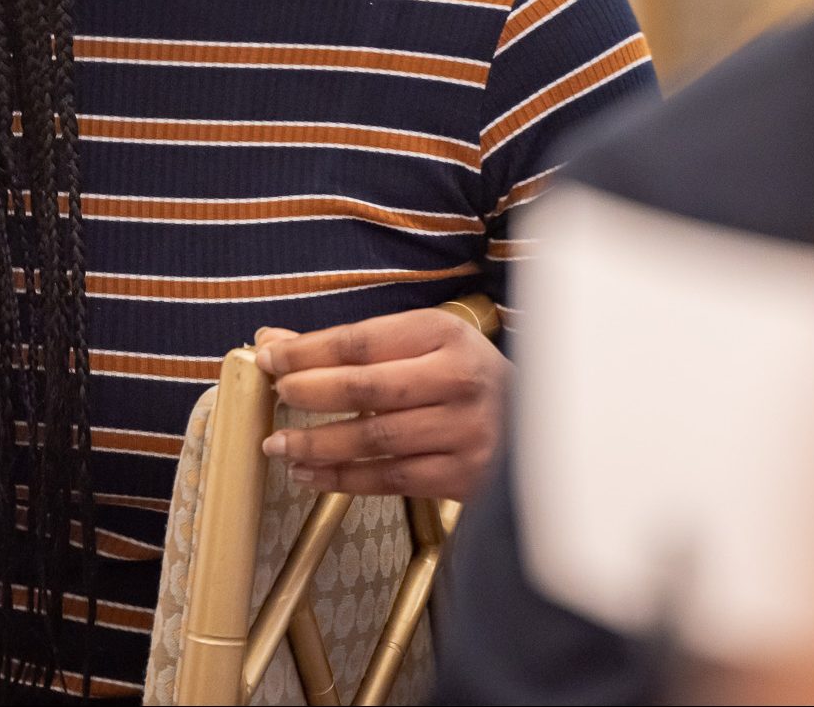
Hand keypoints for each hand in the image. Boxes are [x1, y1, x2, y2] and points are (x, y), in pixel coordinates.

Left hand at [253, 308, 509, 502]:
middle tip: (276, 395)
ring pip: (375, 440)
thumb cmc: (467, 379)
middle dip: (311, 392)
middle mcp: (459, 379)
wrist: (544, 426)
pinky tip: (310, 474)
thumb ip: (350, 346)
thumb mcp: (421, 344)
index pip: (362, 341)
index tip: (269, 356)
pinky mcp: (464, 476)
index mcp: (446, 334)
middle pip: (367, 388)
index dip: (308, 351)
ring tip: (279, 444)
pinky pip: (390, 479)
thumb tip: (273, 340)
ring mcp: (465, 431)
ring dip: (318, 443)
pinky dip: (342, 478)